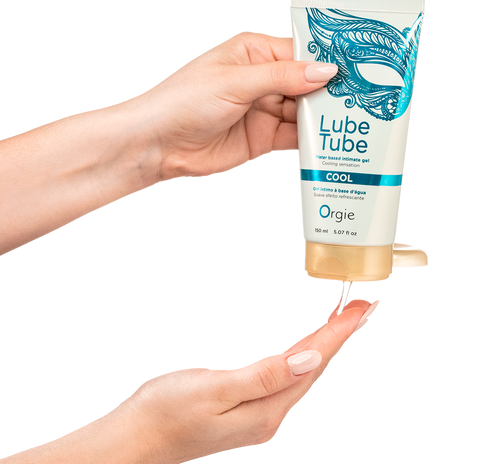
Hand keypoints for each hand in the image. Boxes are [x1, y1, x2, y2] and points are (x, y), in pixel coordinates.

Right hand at [116, 299, 378, 463]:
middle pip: (313, 370)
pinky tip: (304, 352)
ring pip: (302, 375)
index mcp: (266, 408)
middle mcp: (269, 416)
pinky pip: (286, 380)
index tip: (361, 310)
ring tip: (341, 326)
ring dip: (323, 348)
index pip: (312, 363)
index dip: (337, 334)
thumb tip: (309, 360)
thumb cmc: (167, 412)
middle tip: (359, 310)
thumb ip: (265, 377)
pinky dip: (301, 359)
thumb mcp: (215, 389)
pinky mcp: (247, 412)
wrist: (136, 440)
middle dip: (337, 338)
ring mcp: (259, 416)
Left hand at [135, 31, 337, 179]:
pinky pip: (293, 137)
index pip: (300, 53)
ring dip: (323, 119)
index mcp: (254, 54)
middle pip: (307, 85)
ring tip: (353, 123)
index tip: (357, 69)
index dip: (327, 62)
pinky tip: (329, 142)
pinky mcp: (263, 138)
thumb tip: (326, 71)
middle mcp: (262, 80)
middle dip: (330, 93)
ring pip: (303, 112)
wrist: (159, 143)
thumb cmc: (186, 101)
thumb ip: (281, 78)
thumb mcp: (235, 82)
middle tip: (363, 100)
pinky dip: (310, 141)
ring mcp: (264, 110)